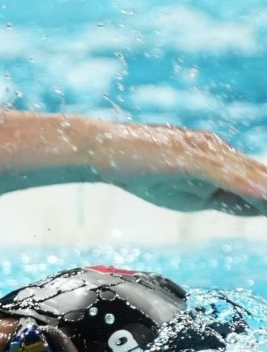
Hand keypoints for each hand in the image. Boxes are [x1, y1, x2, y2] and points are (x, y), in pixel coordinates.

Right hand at [91, 123, 266, 215]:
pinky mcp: (188, 158)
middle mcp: (218, 153)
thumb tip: (251, 202)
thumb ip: (217, 194)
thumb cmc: (137, 168)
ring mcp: (205, 154)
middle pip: (261, 177)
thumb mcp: (183, 190)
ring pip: (250, 174)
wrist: (101, 149)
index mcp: (219, 163)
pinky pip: (223, 174)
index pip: (257, 185)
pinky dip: (247, 185)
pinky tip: (264, 194)